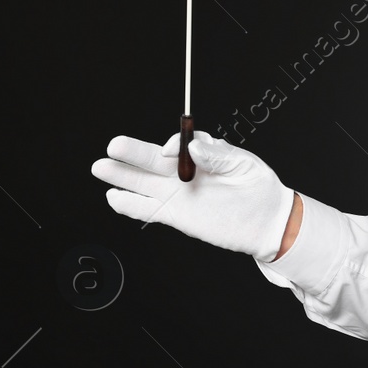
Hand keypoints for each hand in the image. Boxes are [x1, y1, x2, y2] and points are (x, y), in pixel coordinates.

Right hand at [91, 131, 295, 259]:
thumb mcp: (245, 166)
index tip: (168, 151)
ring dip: (122, 176)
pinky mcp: (176, 215)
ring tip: (101, 168)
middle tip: (114, 146)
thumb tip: (192, 147)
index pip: (179, 144)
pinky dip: (130, 205)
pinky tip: (114, 197)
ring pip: (144, 183)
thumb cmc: (260, 189)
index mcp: (202, 154)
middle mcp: (184, 172)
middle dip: (132, 153)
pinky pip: (148, 209)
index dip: (171, 145)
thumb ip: (219, 155)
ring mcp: (178, 193)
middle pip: (153, 160)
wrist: (267, 223)